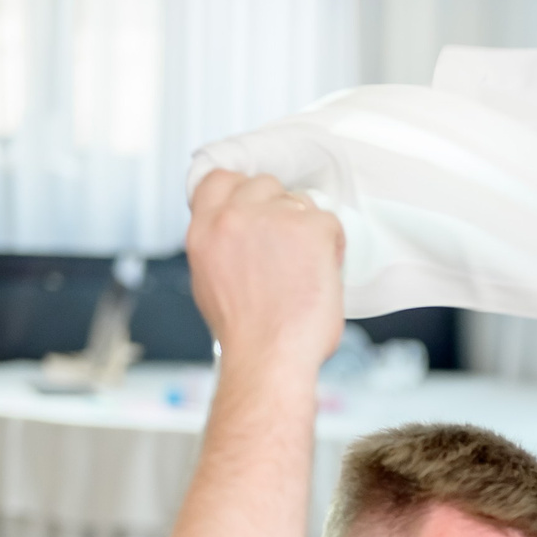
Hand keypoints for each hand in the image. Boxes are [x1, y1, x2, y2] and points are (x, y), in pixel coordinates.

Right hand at [186, 170, 344, 376]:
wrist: (268, 357)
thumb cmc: (246, 335)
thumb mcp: (210, 281)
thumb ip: (221, 245)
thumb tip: (239, 233)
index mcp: (203, 230)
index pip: (219, 179)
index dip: (242, 191)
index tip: (257, 210)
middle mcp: (232, 217)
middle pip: (264, 184)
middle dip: (279, 210)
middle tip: (288, 249)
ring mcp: (271, 218)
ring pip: (299, 200)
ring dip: (306, 228)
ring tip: (304, 269)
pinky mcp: (309, 228)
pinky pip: (329, 220)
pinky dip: (333, 245)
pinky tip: (323, 273)